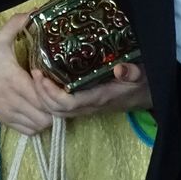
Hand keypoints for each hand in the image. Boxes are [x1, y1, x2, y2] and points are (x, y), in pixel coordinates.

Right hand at [0, 14, 53, 135]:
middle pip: (45, 115)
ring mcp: (10, 113)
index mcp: (14, 80)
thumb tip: (35, 11)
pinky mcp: (7, 121)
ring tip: (50, 101)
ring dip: (48, 116)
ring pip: (40, 125)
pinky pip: (29, 131)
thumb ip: (17, 24)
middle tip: (58, 92)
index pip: (42, 96)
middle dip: (55, 106)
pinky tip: (39, 111)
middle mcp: (14, 100)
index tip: (54, 80)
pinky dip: (38, 124)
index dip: (52, 91)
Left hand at [31, 61, 152, 119]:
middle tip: (33, 71)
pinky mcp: (84, 103)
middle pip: (57, 109)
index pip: (69, 103)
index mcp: (99, 98)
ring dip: (43, 95)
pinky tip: (44, 79)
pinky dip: (49, 95)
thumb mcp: (141, 74)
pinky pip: (62, 105)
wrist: (146, 95)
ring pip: (57, 110)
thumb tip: (120, 69)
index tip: (40, 74)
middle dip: (41, 94)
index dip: (51, 93)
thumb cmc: (142, 82)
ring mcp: (85, 106)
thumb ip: (132, 72)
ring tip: (35, 73)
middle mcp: (89, 105)